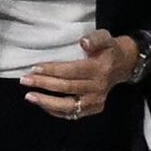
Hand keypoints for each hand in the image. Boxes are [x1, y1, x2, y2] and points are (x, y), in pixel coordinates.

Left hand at [23, 30, 147, 119]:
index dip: (52, 70)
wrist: (124, 65)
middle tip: (25, 80)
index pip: (72, 71)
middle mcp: (99, 87)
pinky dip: (56, 110)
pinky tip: (42, 103)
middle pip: (67, 88)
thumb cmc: (109, 49)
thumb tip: (83, 42)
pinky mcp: (95, 108)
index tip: (34, 68)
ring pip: (69, 106)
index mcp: (100, 69)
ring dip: (47, 102)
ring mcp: (97, 100)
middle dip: (44, 84)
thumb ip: (95, 38)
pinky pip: (73, 113)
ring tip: (30, 96)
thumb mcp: (105, 37)